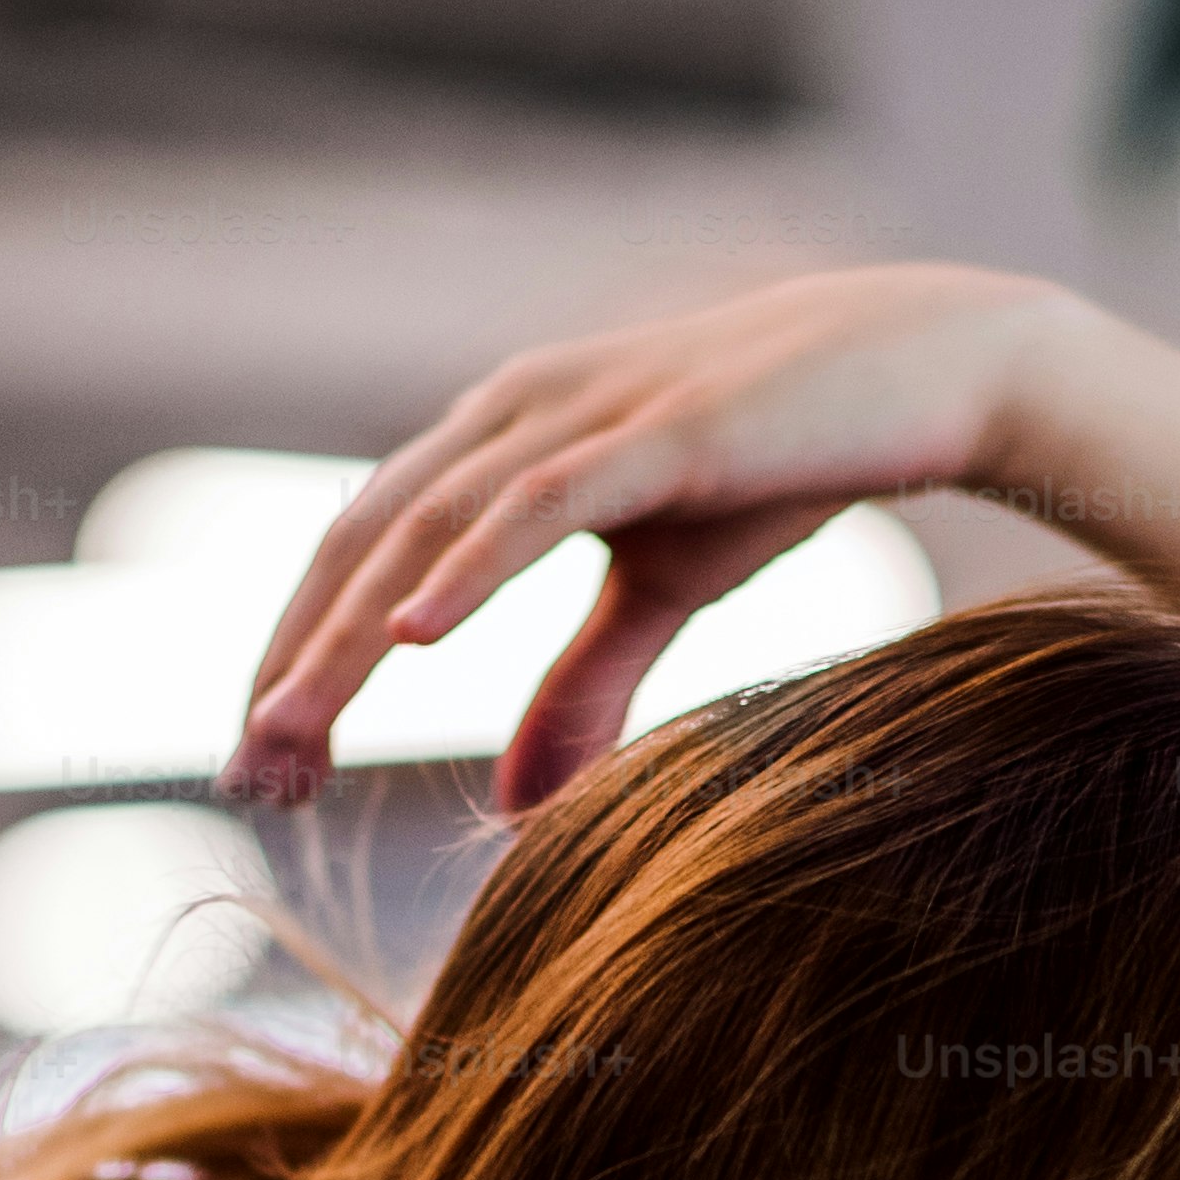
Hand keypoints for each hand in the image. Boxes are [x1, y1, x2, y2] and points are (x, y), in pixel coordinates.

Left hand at [222, 263, 1075, 814]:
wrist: (930, 372)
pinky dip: (468, 567)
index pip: (365, 554)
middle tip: (250, 778)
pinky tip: (414, 637)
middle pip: (363, 545)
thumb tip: (512, 806)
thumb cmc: (788, 465)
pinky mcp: (656, 431)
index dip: (303, 656)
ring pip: (427, 532)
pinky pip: (538, 504)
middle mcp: (514, 415)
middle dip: (295, 663)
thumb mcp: (663, 594)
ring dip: (349, 637)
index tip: (265, 769)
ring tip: (292, 731)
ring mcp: (581, 415)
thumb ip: (583, 689)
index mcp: (501, 446)